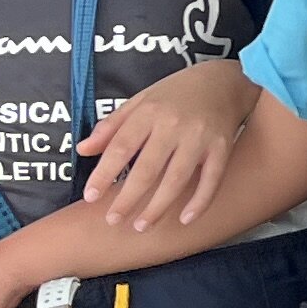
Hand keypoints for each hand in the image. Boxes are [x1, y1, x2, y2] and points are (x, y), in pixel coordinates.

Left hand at [80, 62, 253, 231]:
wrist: (223, 81)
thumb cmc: (175, 94)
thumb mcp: (140, 101)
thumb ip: (111, 126)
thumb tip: (83, 149)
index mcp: (149, 112)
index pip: (121, 147)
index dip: (104, 174)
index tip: (91, 197)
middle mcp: (173, 125)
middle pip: (147, 169)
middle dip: (128, 198)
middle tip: (112, 219)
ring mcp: (199, 137)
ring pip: (177, 179)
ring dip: (158, 207)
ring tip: (142, 226)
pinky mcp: (222, 147)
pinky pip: (211, 180)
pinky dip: (199, 202)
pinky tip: (185, 219)